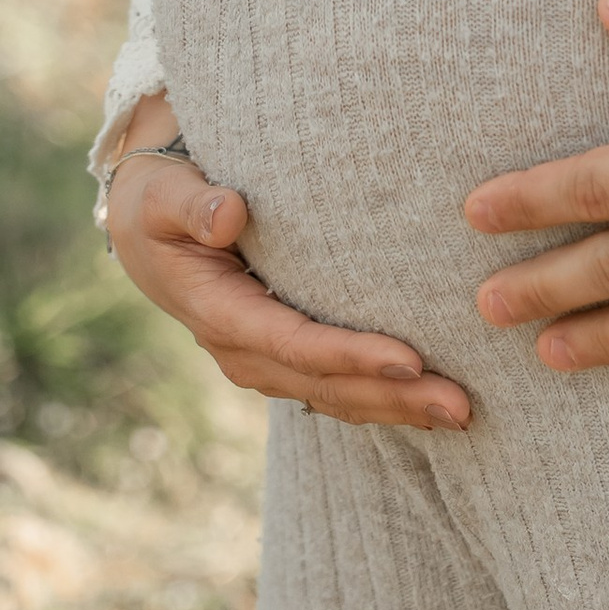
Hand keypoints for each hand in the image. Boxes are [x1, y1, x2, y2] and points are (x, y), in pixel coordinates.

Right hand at [106, 143, 471, 428]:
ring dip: (397, 409)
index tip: (410, 359)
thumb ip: (192, 206)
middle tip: (461, 405)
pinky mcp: (284, 357)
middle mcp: (244, 351)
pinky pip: (335, 389)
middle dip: (393, 398)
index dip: (351, 356)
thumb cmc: (161, 201)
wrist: (146, 228)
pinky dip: (381, 398)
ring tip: (461, 413)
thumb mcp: (163, 197)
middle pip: (327, 385)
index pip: (295, 344)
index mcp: (220, 314)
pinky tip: (428, 401)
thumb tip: (229, 215)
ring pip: (336, 397)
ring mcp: (264, 362)